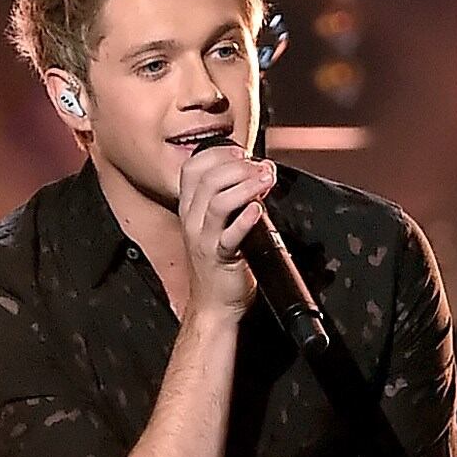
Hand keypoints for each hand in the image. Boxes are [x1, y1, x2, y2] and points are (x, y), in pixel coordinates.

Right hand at [175, 141, 273, 317]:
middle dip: (239, 166)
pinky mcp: (220, 257)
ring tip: (267, 179)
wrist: (214, 304)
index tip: (243, 152)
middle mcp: (192, 220)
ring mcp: (204, 239)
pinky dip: (245, 219)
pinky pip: (230, 235)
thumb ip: (234, 200)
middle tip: (263, 167)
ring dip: (246, 186)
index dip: (218, 154)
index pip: (193, 168)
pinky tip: (258, 209)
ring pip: (218, 201)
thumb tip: (257, 175)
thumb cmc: (221, 263)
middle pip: (208, 179)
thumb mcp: (220, 225)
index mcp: (189, 208)